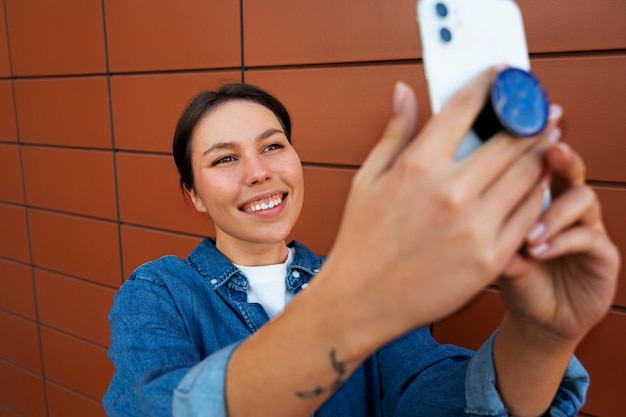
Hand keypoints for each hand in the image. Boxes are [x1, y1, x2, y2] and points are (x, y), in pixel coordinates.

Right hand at [319, 67, 560, 348]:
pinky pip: (530, 215)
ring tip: (544, 143)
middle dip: (530, 117)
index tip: (499, 76)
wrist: (363, 299)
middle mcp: (450, 193)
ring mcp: (474, 227)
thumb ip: (394, 133)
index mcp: (417, 166)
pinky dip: (537, 194)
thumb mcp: (367, 179)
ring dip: (541, 153)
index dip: (488, 84)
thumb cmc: (362, 239)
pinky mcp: (491, 258)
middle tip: (539, 110)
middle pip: (510, 140)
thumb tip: (404, 92)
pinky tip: (534, 185)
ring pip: (529, 175)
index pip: (464, 108)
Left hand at [500, 135, 620, 344]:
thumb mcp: (491, 249)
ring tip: (529, 235)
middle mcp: (565, 203)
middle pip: (569, 167)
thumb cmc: (514, 274)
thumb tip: (468, 202)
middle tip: (549, 152)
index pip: (537, 160)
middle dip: (560, 156)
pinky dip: (562, 241)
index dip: (531, 146)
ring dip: (555, 212)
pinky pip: (589, 236)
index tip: (520, 134)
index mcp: (538, 194)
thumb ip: (486, 224)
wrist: (538, 316)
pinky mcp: (603, 252)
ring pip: (582, 197)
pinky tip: (539, 251)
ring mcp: (587, 225)